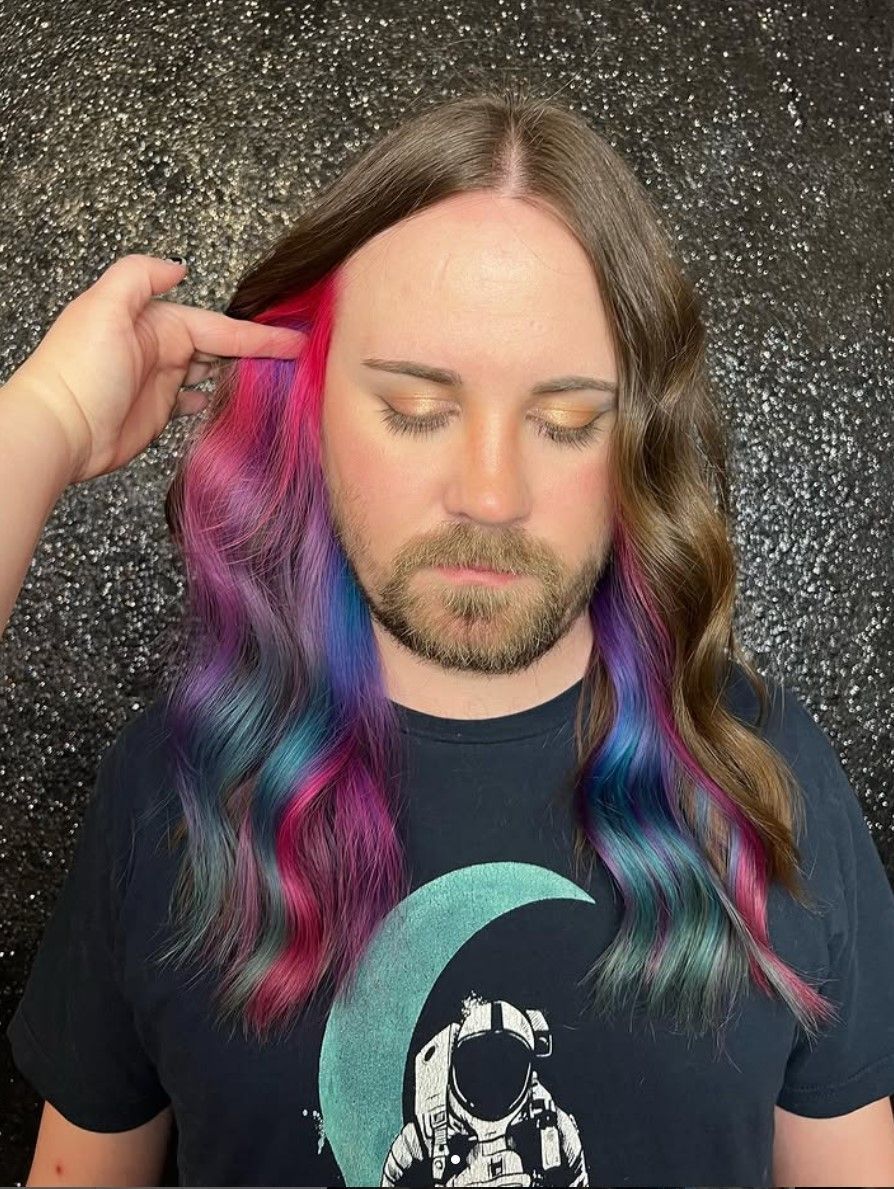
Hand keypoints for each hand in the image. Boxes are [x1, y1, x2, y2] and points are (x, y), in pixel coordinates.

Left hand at [5, 254, 306, 484]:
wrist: (58, 429)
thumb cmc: (79, 370)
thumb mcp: (104, 307)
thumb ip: (140, 276)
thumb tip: (179, 268)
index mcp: (155, 322)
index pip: (217, 326)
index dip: (256, 335)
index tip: (292, 341)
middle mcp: (160, 349)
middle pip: (218, 347)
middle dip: (254, 352)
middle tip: (293, 363)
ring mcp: (160, 383)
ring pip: (210, 373)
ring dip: (238, 375)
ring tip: (271, 382)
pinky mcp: (157, 414)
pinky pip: (194, 403)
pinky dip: (213, 400)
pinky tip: (229, 403)